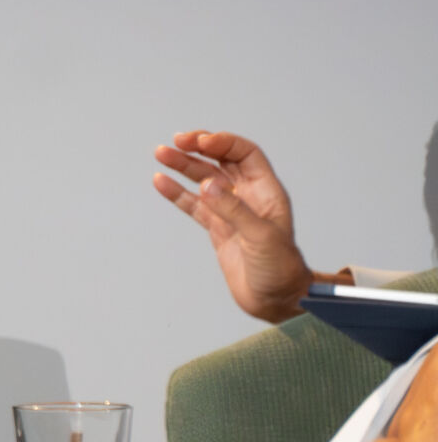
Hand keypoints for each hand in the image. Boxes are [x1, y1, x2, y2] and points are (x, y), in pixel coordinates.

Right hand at [153, 130, 316, 321]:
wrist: (276, 300)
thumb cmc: (281, 270)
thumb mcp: (261, 237)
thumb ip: (233, 209)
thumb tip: (207, 184)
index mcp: (266, 192)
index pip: (244, 155)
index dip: (223, 144)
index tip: (201, 142)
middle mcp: (247, 197)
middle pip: (221, 161)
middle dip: (199, 148)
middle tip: (177, 141)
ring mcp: (229, 211)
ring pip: (202, 180)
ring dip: (182, 166)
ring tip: (161, 154)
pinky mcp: (216, 228)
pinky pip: (193, 205)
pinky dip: (176, 192)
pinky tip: (161, 182)